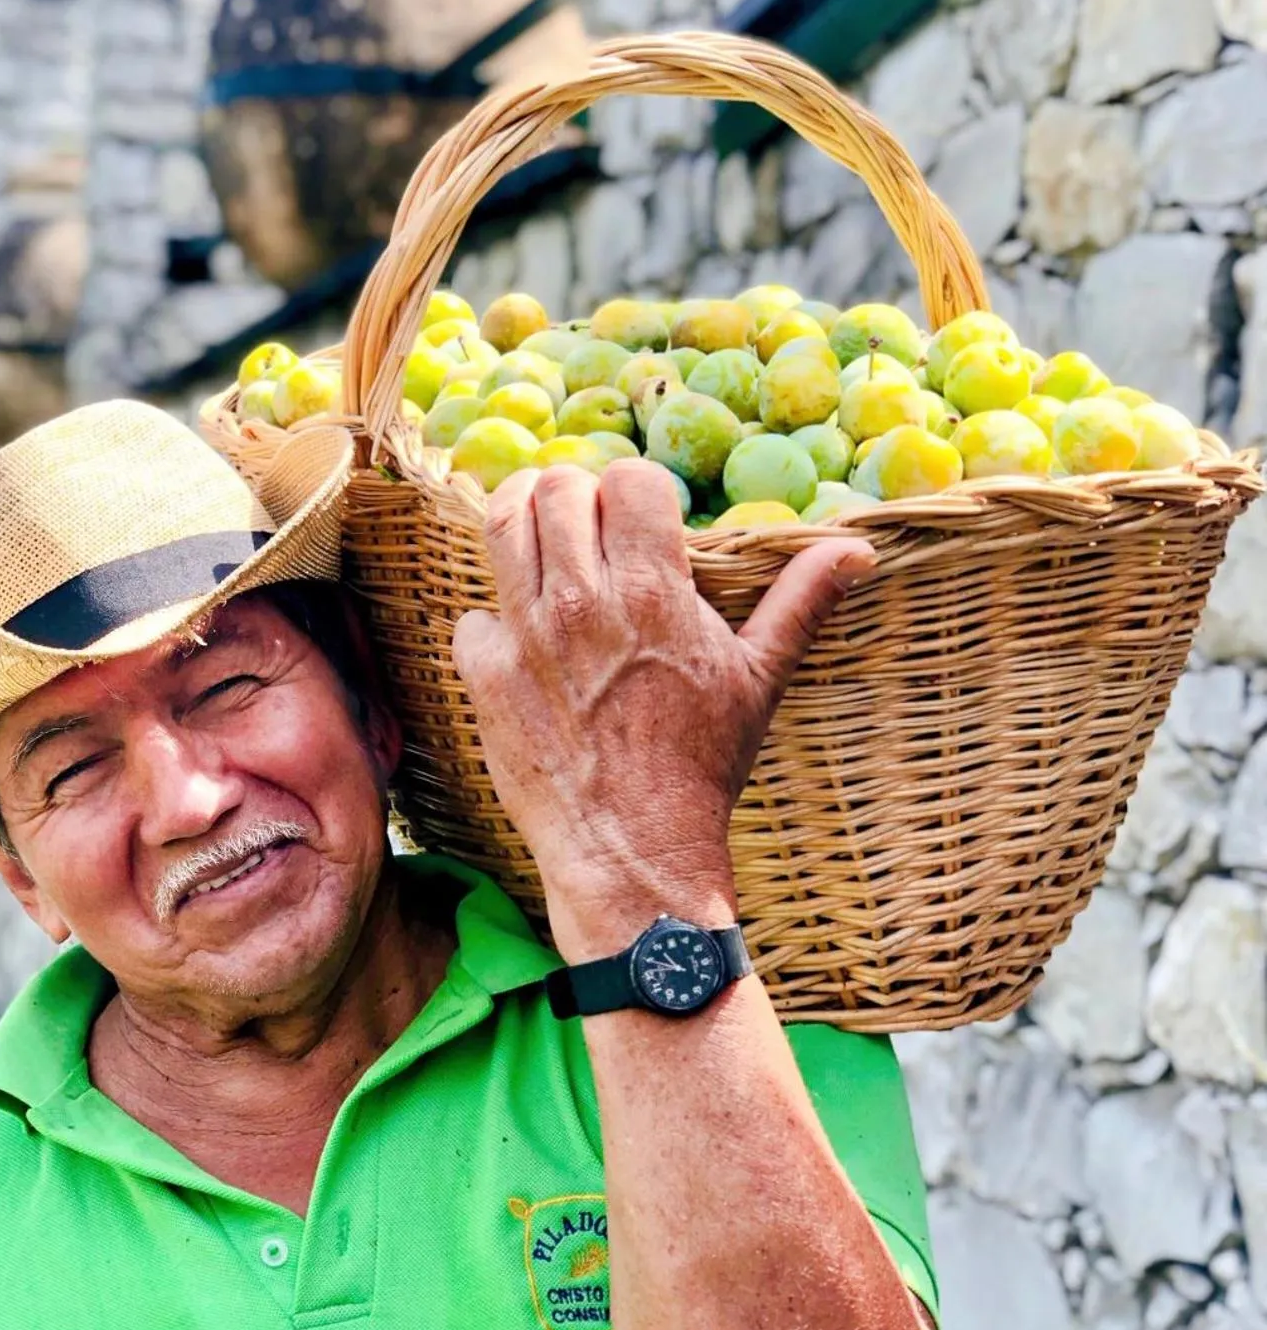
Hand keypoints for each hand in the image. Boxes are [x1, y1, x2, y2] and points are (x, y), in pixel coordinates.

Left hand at [453, 462, 874, 956]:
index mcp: (653, 590)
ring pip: (501, 526)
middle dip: (574, 493)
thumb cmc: (702, 767)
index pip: (629, 479)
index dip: (636, 489)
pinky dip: (491, 621)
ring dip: (522, 522)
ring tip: (537, 536)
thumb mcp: (760, 678)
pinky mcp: (486, 677)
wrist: (636, 850)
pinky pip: (471, 616)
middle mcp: (583, 601)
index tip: (640, 514)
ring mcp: (526, 636)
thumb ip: (801, 601)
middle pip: (557, 488)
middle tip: (585, 520)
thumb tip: (857, 549)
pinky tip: (518, 641)